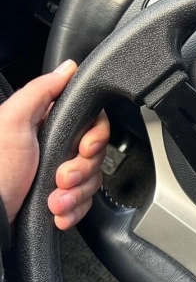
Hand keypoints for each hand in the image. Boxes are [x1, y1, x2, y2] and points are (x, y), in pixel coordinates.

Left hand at [0, 60, 109, 229]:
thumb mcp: (12, 121)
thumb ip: (41, 90)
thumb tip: (68, 68)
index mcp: (49, 124)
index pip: (93, 122)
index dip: (96, 136)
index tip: (85, 148)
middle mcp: (58, 147)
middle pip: (97, 154)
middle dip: (82, 170)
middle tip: (60, 177)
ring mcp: (61, 174)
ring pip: (92, 180)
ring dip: (75, 195)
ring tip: (53, 201)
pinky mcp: (63, 199)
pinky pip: (85, 203)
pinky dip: (73, 210)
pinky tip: (56, 213)